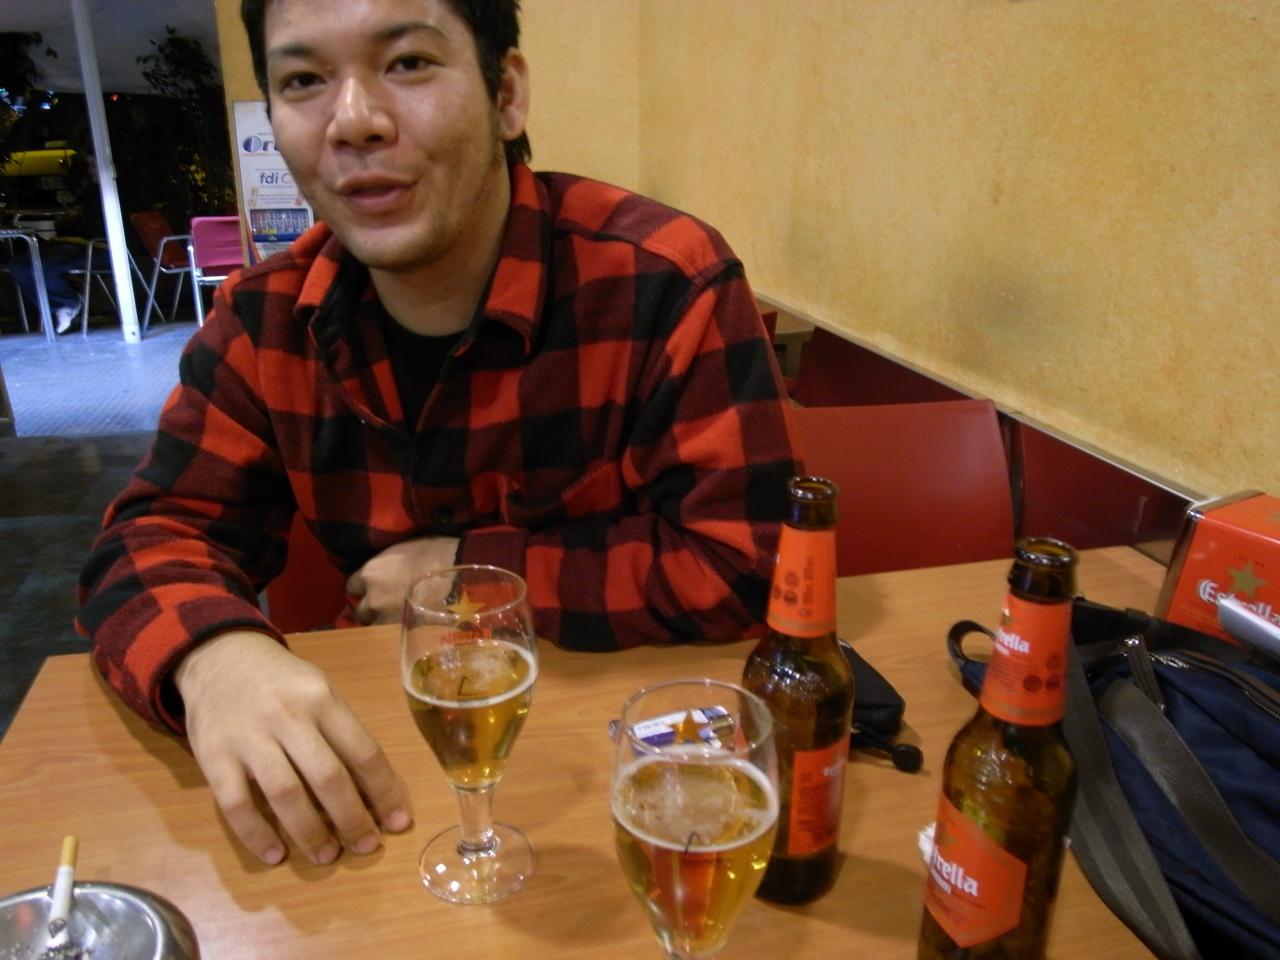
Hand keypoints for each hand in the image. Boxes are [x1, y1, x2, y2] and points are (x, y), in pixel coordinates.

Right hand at [173, 630, 412, 865]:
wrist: (220, 658)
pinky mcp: (212, 756)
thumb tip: (374, 791)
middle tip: (366, 848)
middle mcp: (287, 716)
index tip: (398, 823)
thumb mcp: (320, 691)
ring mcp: (247, 736)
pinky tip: (275, 855)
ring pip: (285, 794)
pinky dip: (256, 835)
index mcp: (322, 699)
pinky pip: (236, 805)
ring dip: (310, 833)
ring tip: (327, 856)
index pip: (363, 752)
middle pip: (327, 777)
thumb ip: (342, 733)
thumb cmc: (282, 683)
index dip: (385, 792)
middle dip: (352, 819)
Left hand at [346, 535, 459, 625]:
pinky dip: (397, 634)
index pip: (352, 586)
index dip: (365, 588)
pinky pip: (391, 638)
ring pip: (374, 627)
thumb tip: (384, 571)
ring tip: (399, 620)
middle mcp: (372, 599)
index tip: (375, 588)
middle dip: (371, 609)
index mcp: (371, 573)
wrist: (460, 577)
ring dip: (383, 624)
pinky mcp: (401, 634)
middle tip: (388, 606)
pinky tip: (408, 629)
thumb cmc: (437, 554)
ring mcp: (386, 620)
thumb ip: (386, 564)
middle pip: (361, 610)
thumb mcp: (403, 549)